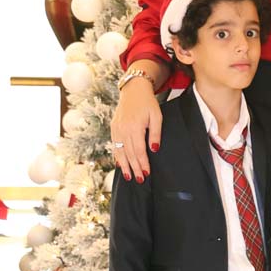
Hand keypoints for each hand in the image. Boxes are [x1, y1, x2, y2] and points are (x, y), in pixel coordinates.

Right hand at [110, 64, 164, 180]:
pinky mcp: (113, 128)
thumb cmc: (148, 103)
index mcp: (135, 127)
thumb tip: (154, 150)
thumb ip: (155, 134)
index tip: (146, 173)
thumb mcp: (157, 116)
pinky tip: (120, 164)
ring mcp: (116, 129)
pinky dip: (117, 156)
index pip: (138, 150)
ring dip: (124, 165)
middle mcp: (123, 129)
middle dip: (134, 168)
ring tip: (129, 176)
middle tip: (139, 180)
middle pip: (129, 153)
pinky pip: (115, 145)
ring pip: (119, 151)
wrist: (133, 90)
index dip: (142, 163)